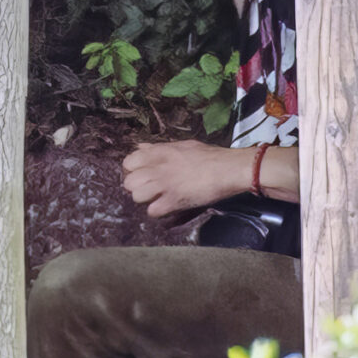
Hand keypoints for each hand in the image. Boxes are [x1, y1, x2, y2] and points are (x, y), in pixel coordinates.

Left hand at [120, 139, 247, 219]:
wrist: (229, 168)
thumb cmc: (210, 156)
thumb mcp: (182, 145)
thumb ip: (159, 148)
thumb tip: (141, 147)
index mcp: (159, 152)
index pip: (128, 162)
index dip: (134, 170)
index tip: (144, 174)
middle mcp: (157, 168)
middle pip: (129, 182)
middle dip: (138, 187)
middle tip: (151, 189)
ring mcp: (164, 185)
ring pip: (136, 197)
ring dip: (147, 200)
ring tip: (159, 198)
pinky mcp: (174, 200)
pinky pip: (152, 211)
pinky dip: (159, 212)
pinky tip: (168, 207)